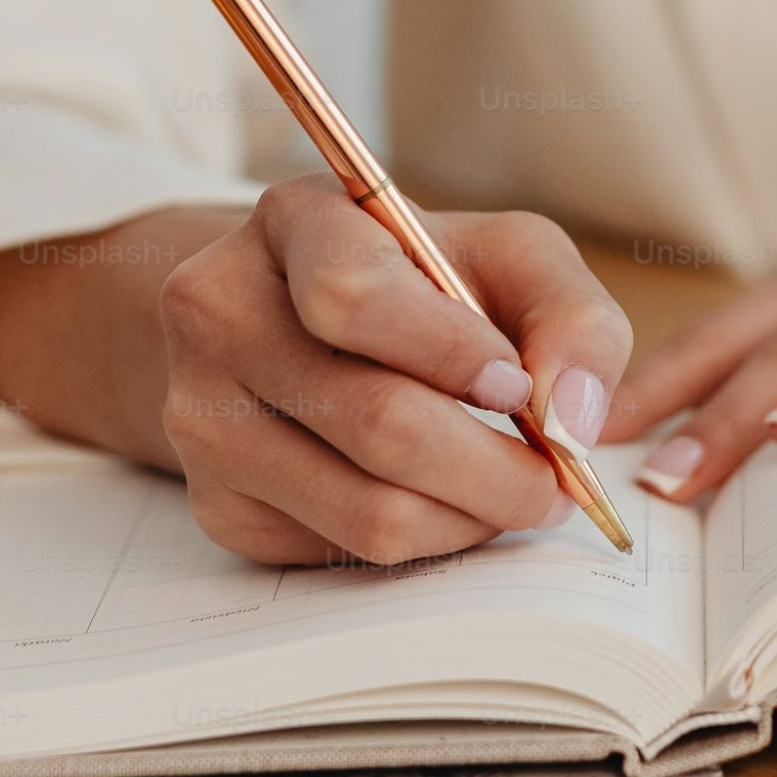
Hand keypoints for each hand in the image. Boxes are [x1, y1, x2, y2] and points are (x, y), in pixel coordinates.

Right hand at [158, 177, 631, 562]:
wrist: (303, 322)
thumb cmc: (428, 284)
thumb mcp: (510, 258)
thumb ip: (571, 315)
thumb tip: (573, 419)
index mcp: (297, 223)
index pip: (355, 298)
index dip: (451, 354)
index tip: (517, 387)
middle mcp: (222, 311)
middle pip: (377, 423)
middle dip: (498, 470)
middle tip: (556, 482)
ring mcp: (202, 414)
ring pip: (368, 510)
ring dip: (469, 518)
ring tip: (508, 490)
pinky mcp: (217, 503)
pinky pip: (344, 553)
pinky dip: (423, 542)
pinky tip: (441, 500)